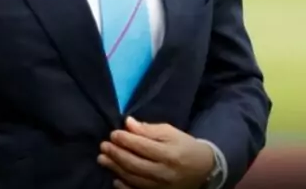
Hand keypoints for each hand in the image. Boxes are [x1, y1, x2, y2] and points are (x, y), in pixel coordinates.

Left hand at [98, 116, 215, 188]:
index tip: (113, 133)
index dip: (125, 140)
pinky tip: (116, 178)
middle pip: (134, 163)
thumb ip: (149, 129)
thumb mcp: (170, 132)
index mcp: (169, 154)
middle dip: (116, 154)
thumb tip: (128, 123)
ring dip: (115, 168)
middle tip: (103, 146)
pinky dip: (124, 187)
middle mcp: (164, 172)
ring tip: (103, 159)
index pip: (142, 146)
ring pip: (133, 178)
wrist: (203, 169)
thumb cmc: (184, 146)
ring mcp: (161, 186)